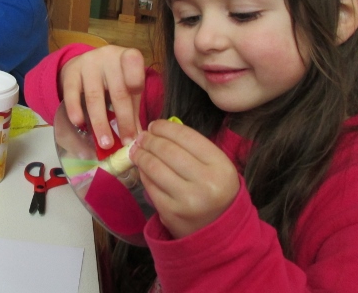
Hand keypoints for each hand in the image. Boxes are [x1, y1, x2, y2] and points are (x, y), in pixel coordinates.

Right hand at [60, 45, 144, 148]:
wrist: (86, 63)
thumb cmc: (114, 78)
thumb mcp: (128, 88)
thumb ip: (133, 111)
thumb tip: (138, 140)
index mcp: (128, 57)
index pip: (134, 66)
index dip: (136, 83)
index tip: (139, 104)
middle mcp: (109, 57)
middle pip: (118, 91)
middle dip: (123, 120)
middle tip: (125, 143)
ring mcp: (88, 63)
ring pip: (94, 96)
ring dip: (100, 122)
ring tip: (105, 143)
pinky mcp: (71, 72)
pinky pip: (72, 93)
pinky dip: (75, 109)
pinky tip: (79, 124)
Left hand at [129, 119, 239, 238]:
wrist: (220, 232)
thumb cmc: (216, 192)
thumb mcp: (216, 167)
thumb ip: (193, 148)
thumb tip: (160, 130)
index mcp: (221, 166)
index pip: (186, 137)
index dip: (165, 127)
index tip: (154, 125)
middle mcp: (206, 183)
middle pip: (167, 150)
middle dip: (150, 139)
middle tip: (142, 136)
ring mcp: (186, 199)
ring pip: (154, 167)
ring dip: (141, 154)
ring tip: (136, 149)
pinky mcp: (170, 212)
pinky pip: (150, 185)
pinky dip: (143, 173)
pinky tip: (141, 167)